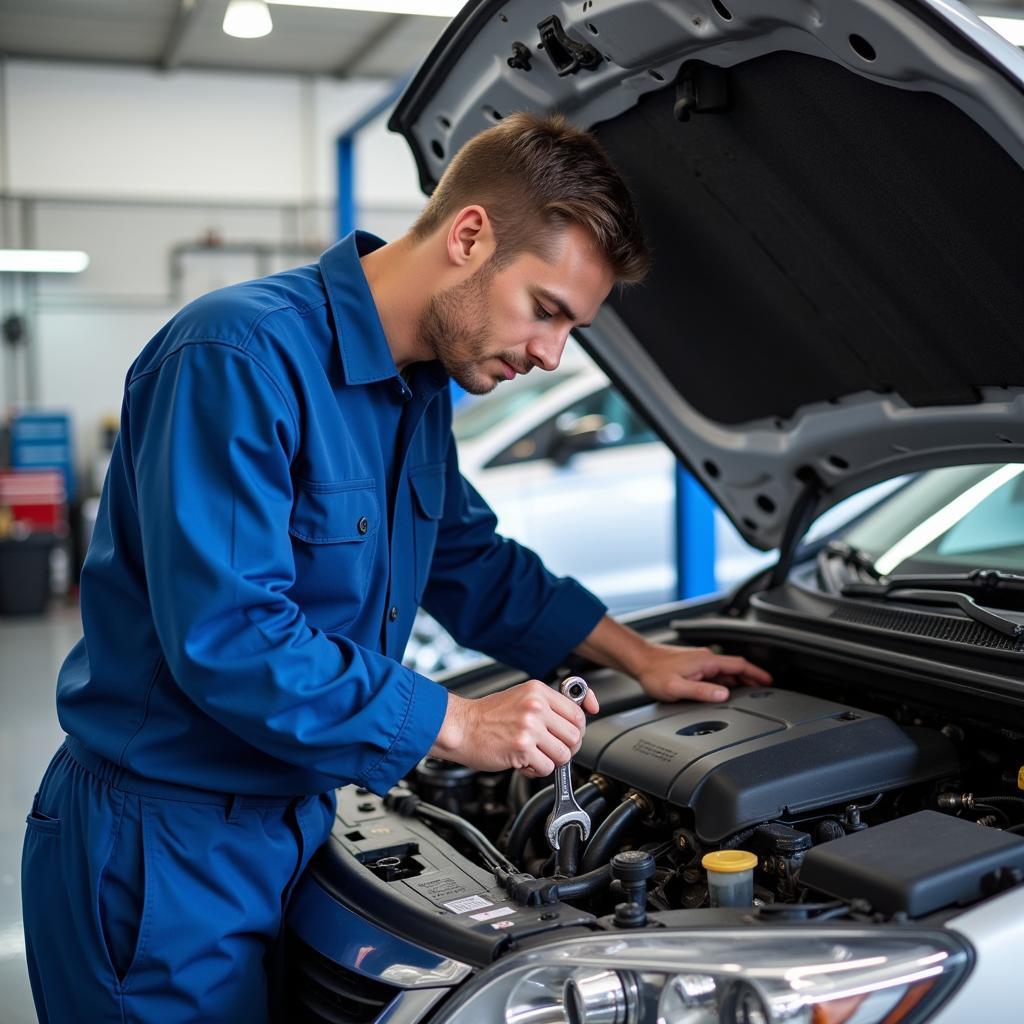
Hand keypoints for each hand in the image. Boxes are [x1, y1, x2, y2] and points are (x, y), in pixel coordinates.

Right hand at [429, 679, 600, 776]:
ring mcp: (529, 727)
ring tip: (534, 755)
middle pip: (575, 735)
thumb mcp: (521, 698)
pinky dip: (536, 770)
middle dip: (566, 747)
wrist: (461, 727)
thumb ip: (548, 705)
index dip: (579, 728)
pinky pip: (546, 768)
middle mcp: (536, 706)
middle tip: (550, 749)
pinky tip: (523, 761)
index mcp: (538, 691)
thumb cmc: (488, 716)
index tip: (577, 733)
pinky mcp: (522, 747)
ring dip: (551, 760)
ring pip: (563, 754)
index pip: (577, 712)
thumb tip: (581, 713)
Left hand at [633, 643, 771, 702]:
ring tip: (749, 694)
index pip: (739, 665)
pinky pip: (716, 674)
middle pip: (736, 668)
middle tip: (765, 691)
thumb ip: (701, 691)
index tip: (769, 681)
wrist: (640, 661)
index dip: (756, 673)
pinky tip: (724, 691)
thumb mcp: (677, 687)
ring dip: (739, 681)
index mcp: (707, 661)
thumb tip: (724, 695)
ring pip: (726, 672)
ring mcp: (700, 662)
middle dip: (752, 679)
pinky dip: (726, 682)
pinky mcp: (693, 666)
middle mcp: (706, 659)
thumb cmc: (654, 673)